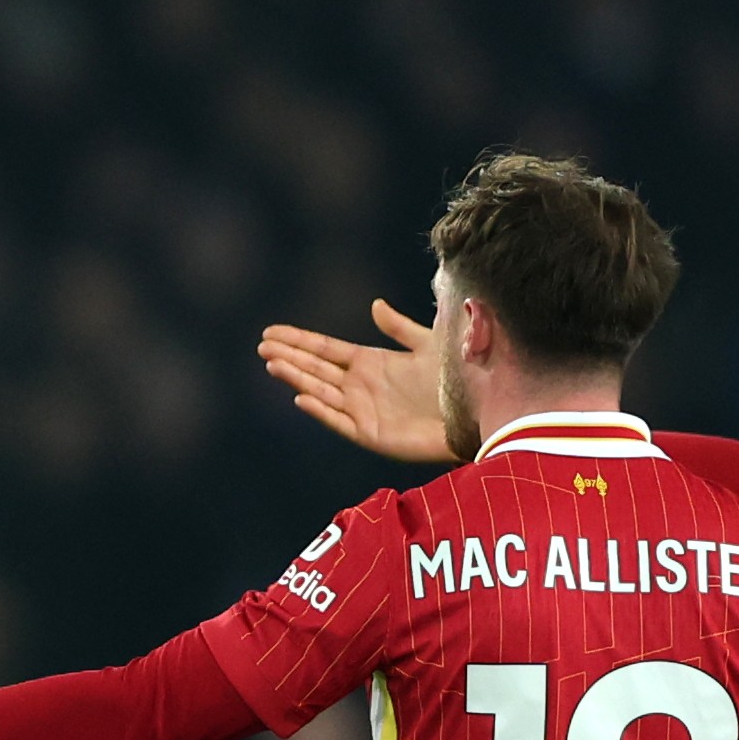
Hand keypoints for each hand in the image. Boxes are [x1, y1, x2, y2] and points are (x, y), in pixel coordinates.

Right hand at [259, 299, 457, 463]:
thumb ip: (399, 328)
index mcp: (371, 363)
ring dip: (297, 378)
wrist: (477, 412)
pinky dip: (321, 409)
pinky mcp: (371, 433)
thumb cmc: (457, 380)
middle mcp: (361, 386)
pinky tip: (301, 396)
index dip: (299, 340)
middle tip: (261, 345)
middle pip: (316, 368)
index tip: (272, 332)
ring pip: (320, 390)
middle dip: (289, 356)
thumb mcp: (427, 344)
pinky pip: (339, 420)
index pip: (325, 349)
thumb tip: (375, 306)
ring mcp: (363, 410)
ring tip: (271, 363)